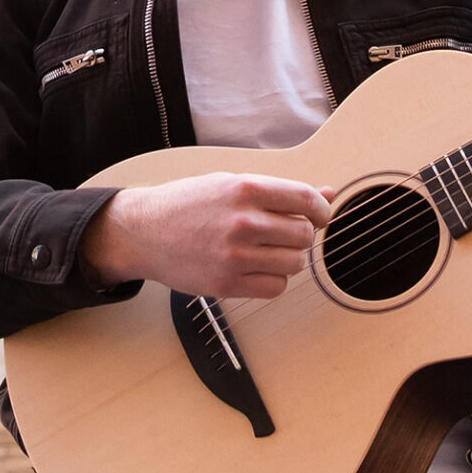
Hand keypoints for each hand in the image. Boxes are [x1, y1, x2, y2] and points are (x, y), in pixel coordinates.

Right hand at [80, 172, 333, 298]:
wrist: (143, 231)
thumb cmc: (189, 204)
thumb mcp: (230, 184)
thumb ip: (279, 192)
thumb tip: (328, 194)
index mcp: (245, 189)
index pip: (306, 199)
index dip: (321, 210)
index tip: (319, 216)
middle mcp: (242, 222)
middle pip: (304, 234)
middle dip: (301, 235)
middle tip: (284, 233)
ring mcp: (234, 256)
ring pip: (294, 264)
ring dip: (288, 258)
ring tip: (268, 251)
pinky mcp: (226, 284)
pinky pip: (275, 288)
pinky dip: (274, 280)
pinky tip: (257, 268)